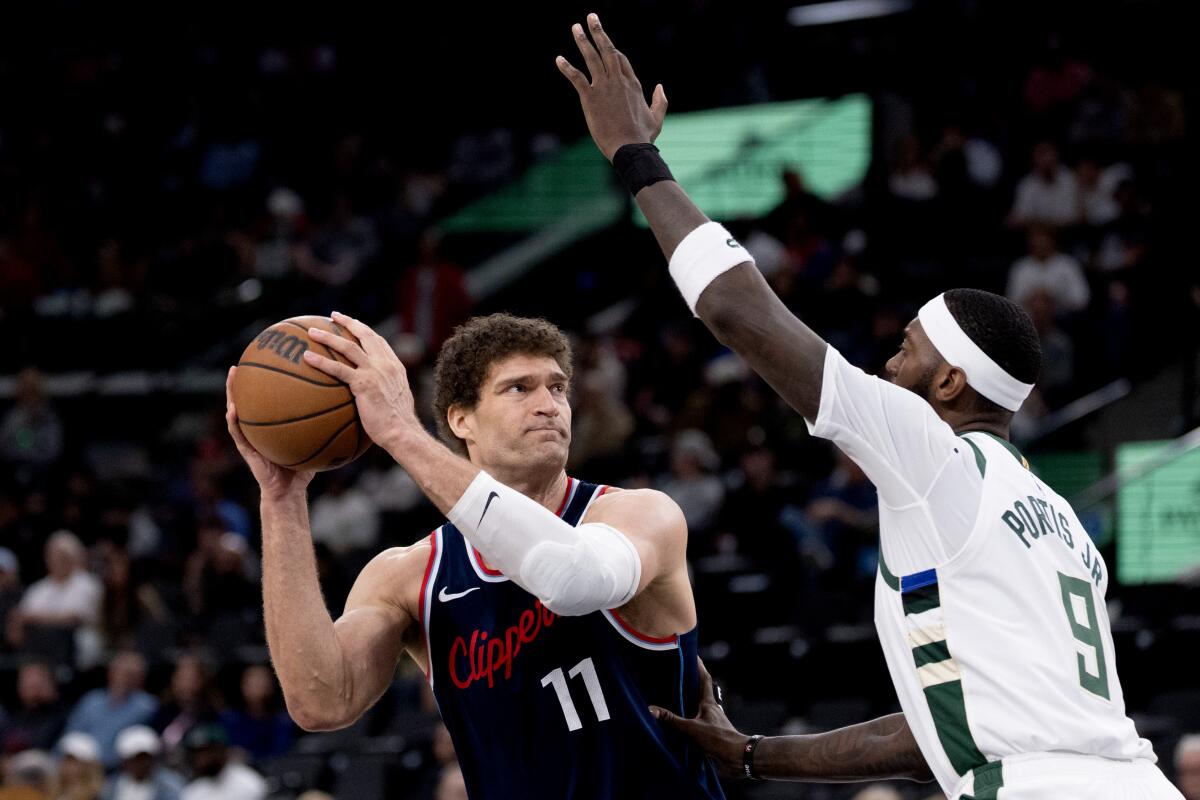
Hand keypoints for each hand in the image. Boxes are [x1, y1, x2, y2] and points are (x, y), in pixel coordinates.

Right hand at [226, 368, 314, 501]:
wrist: (289, 491)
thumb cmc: (303, 467)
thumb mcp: (316, 443)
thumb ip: (327, 427)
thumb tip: (349, 408)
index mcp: (275, 421)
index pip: (271, 396)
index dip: (271, 377)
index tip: (274, 356)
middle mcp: (260, 425)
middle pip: (252, 396)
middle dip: (249, 376)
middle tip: (247, 356)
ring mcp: (250, 435)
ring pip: (238, 408)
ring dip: (233, 392)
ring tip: (232, 374)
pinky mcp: (246, 449)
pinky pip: (237, 432)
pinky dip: (234, 421)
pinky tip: (233, 410)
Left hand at [302, 311, 421, 453]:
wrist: (402, 432)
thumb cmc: (398, 426)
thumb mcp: (397, 402)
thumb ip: (385, 392)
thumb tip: (372, 397)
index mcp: (395, 367)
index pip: (379, 342)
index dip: (364, 330)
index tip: (353, 324)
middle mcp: (386, 364)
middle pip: (365, 335)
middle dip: (348, 322)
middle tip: (333, 316)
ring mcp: (375, 372)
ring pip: (348, 347)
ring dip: (328, 336)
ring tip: (311, 331)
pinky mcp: (363, 384)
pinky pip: (338, 369)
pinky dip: (321, 361)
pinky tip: (307, 357)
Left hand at [557, 13, 667, 160]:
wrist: (630, 148)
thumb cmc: (643, 137)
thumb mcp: (657, 118)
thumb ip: (660, 101)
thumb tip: (661, 87)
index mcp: (633, 85)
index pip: (621, 60)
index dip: (612, 49)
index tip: (605, 41)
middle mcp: (619, 81)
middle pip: (608, 50)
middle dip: (599, 32)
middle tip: (591, 17)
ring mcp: (604, 88)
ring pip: (592, 58)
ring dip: (583, 41)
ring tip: (575, 27)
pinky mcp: (590, 98)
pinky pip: (577, 78)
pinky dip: (567, 68)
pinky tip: (559, 59)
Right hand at [650, 658, 746, 778]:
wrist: (736, 757)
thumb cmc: (718, 738)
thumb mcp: (691, 728)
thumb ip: (672, 720)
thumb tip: (652, 710)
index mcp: (708, 702)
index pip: (704, 678)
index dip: (698, 666)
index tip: (692, 654)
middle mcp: (711, 709)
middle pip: (701, 691)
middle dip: (691, 682)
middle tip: (678, 674)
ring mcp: (712, 721)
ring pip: (698, 707)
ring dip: (689, 702)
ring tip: (674, 697)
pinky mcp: (711, 733)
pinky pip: (698, 722)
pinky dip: (689, 719)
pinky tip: (681, 724)